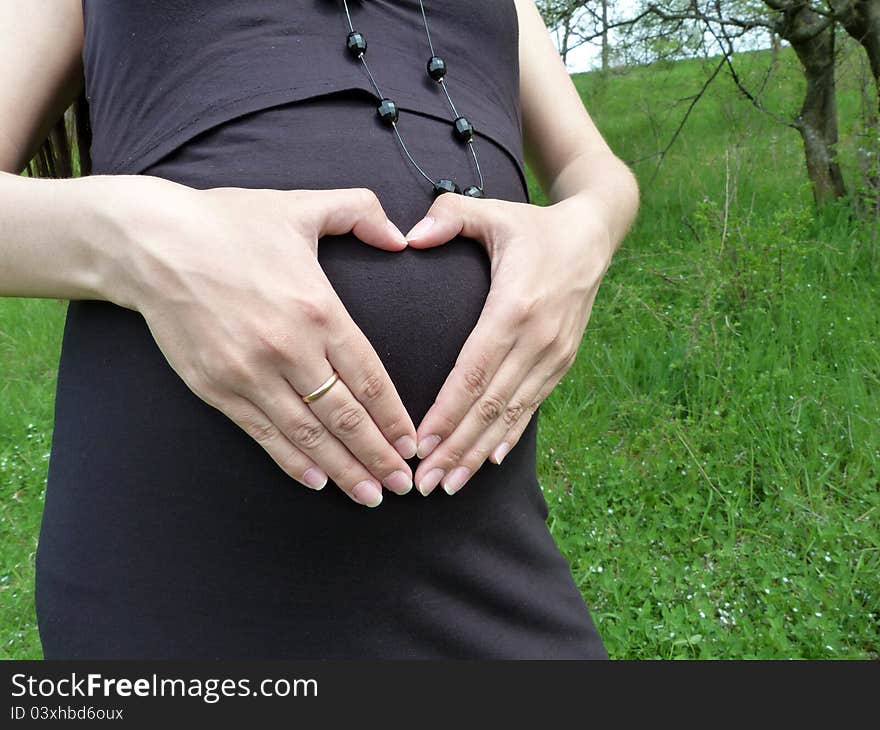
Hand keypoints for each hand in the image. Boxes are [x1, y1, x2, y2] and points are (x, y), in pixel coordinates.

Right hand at [104, 176, 417, 506]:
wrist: (151, 243)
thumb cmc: (230, 223)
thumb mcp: (301, 205)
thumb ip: (359, 211)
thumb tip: (399, 235)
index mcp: (318, 309)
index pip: (370, 378)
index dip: (395, 418)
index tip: (414, 445)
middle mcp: (289, 349)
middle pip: (345, 416)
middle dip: (378, 456)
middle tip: (403, 485)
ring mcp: (250, 373)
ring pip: (307, 434)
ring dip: (342, 469)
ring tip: (369, 495)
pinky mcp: (217, 387)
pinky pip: (262, 433)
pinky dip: (291, 461)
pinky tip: (316, 481)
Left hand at [404, 191, 613, 495]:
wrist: (593, 236)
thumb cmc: (532, 226)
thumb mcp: (493, 212)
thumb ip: (449, 216)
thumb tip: (408, 236)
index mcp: (515, 308)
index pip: (474, 373)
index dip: (446, 413)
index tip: (419, 445)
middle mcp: (537, 340)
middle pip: (490, 406)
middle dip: (455, 448)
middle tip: (423, 484)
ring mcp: (554, 355)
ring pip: (511, 415)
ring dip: (478, 453)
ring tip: (448, 484)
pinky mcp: (562, 362)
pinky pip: (532, 407)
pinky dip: (509, 436)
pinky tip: (489, 461)